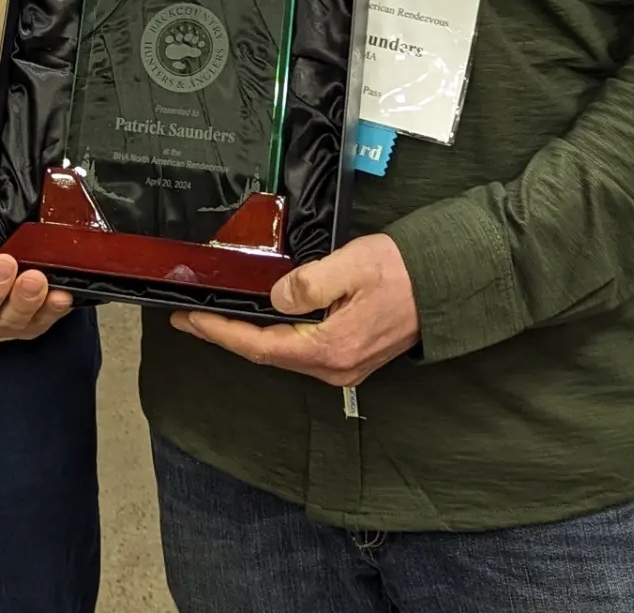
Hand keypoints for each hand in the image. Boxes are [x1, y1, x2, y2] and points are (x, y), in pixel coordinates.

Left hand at [170, 234, 418, 386]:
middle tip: (188, 318)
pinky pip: (298, 351)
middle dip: (224, 335)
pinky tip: (256, 322)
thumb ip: (310, 283)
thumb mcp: (351, 265)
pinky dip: (270, 337)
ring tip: (212, 319)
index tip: (189, 319)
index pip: (260, 346)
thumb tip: (277, 297)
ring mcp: (343, 366)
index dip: (220, 332)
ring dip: (245, 337)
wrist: (445, 285)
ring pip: (281, 354)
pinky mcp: (349, 356)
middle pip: (266, 354)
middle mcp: (334, 367)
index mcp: (331, 349)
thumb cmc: (402, 272)